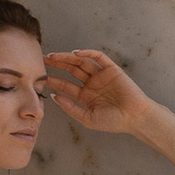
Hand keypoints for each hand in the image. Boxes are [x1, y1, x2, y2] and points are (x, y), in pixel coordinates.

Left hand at [43, 45, 158, 139]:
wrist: (135, 118)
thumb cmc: (114, 121)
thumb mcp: (88, 118)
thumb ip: (71, 108)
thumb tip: (54, 97)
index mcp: (85, 96)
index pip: (65, 85)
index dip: (53, 80)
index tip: (39, 77)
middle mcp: (91, 83)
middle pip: (70, 70)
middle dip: (56, 64)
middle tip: (42, 60)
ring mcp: (101, 75)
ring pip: (81, 62)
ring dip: (67, 57)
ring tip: (54, 56)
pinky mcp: (112, 69)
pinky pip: (99, 57)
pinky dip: (88, 53)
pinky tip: (77, 53)